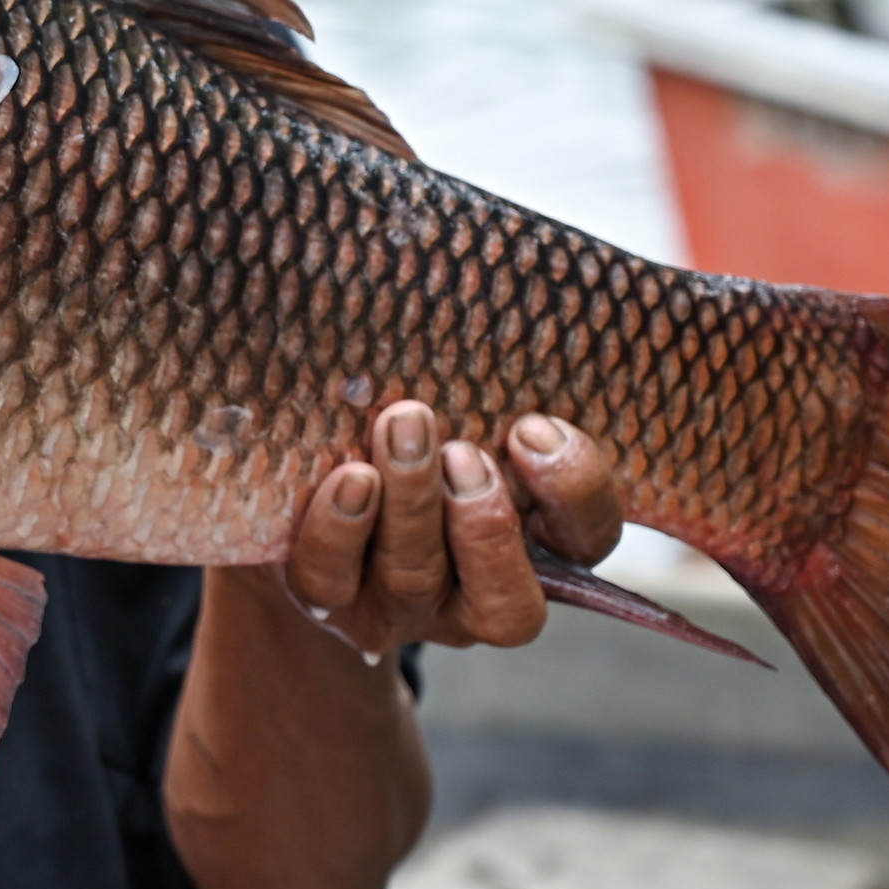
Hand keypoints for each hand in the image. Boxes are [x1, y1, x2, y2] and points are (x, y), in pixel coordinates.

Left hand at [283, 403, 623, 652]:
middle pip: (507, 598)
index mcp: (531, 544)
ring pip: (416, 580)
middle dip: (486, 522)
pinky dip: (339, 529)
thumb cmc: (404, 419)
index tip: (532, 429)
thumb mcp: (465, 400)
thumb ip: (498, 383)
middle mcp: (471, 593)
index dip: (573, 493)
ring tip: (402, 428)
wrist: (303, 476)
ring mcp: (396, 605)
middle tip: (463, 452)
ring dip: (413, 505)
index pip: (586, 539)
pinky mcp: (325, 596)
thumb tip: (544, 283)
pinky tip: (347, 478)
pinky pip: (330, 580)